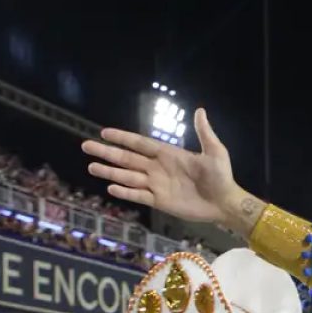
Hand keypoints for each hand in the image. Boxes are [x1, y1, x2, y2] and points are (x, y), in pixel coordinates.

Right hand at [83, 109, 255, 233]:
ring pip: (128, 177)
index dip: (122, 138)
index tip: (104, 132)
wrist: (225, 202)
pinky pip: (138, 196)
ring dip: (109, 172)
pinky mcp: (159, 201)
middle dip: (107, 152)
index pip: (140, 143)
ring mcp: (157, 185)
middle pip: (127, 159)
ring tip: (91, 167)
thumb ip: (204, 133)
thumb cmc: (221, 176)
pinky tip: (110, 188)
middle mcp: (158, 168)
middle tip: (86, 146)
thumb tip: (200, 110)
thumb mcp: (215, 152)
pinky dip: (125, 192)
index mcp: (168, 154)